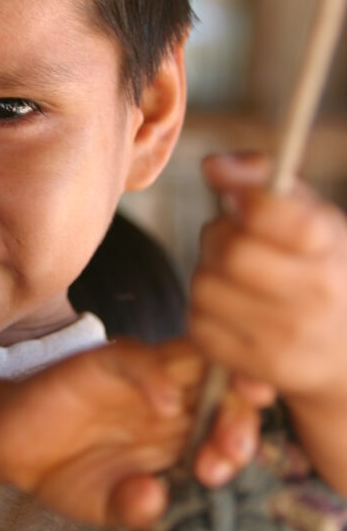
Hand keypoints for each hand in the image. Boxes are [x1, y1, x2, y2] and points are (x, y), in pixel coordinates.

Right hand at [0, 337, 261, 530]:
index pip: (229, 423)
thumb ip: (132, 508)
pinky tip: (164, 405)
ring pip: (194, 363)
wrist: (6, 447)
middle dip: (241, 417)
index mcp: (179, 429)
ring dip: (215, 390)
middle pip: (225, 387)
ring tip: (219, 431)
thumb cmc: (63, 472)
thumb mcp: (102, 505)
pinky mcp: (103, 362)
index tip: (223, 475)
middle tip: (232, 452)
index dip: (239, 443)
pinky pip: (138, 358)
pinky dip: (156, 376)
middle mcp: (168, 396)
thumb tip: (154, 503)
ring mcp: (139, 375)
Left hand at [190, 152, 346, 403]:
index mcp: (330, 244)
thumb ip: (263, 179)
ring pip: (206, 287)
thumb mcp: (312, 216)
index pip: (268, 210)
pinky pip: (199, 325)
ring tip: (235, 277)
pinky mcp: (260, 365)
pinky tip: (232, 309)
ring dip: (209, 275)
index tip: (235, 199)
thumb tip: (213, 165)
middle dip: (218, 238)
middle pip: (229, 251)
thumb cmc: (322, 267)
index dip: (241, 196)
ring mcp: (288, 335)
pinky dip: (206, 312)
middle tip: (232, 240)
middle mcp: (315, 292)